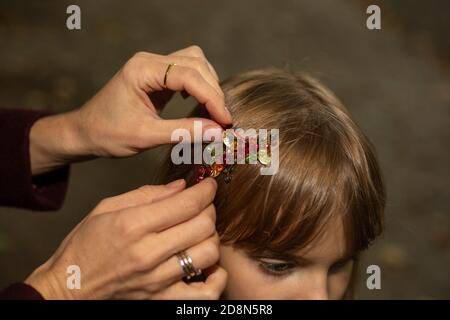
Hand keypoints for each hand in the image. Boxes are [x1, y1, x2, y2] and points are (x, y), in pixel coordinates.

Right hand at [25, 178, 226, 298]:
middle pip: (203, 225)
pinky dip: (216, 278)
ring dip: (211, 238)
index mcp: (133, 225)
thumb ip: (147, 194)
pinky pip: (206, 294)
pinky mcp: (163, 300)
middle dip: (210, 209)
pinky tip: (207, 265)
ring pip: (208, 253)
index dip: (206, 190)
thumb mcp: (107, 208)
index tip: (209, 186)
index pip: (187, 204)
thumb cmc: (85, 245)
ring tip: (200, 233)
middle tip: (203, 205)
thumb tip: (181, 187)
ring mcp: (158, 281)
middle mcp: (148, 253)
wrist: (69, 288)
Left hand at [30, 45, 231, 174]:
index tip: (225, 120)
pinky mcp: (157, 75)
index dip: (211, 97)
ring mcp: (153, 65)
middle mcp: (149, 61)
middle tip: (222, 120)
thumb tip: (217, 132)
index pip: (188, 75)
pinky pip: (187, 71)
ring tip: (214, 111)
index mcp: (142, 70)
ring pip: (195, 62)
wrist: (85, 131)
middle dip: (212, 91)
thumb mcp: (146, 136)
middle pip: (196, 64)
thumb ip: (183, 132)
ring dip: (209, 85)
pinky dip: (200, 84)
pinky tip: (199, 101)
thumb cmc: (108, 133)